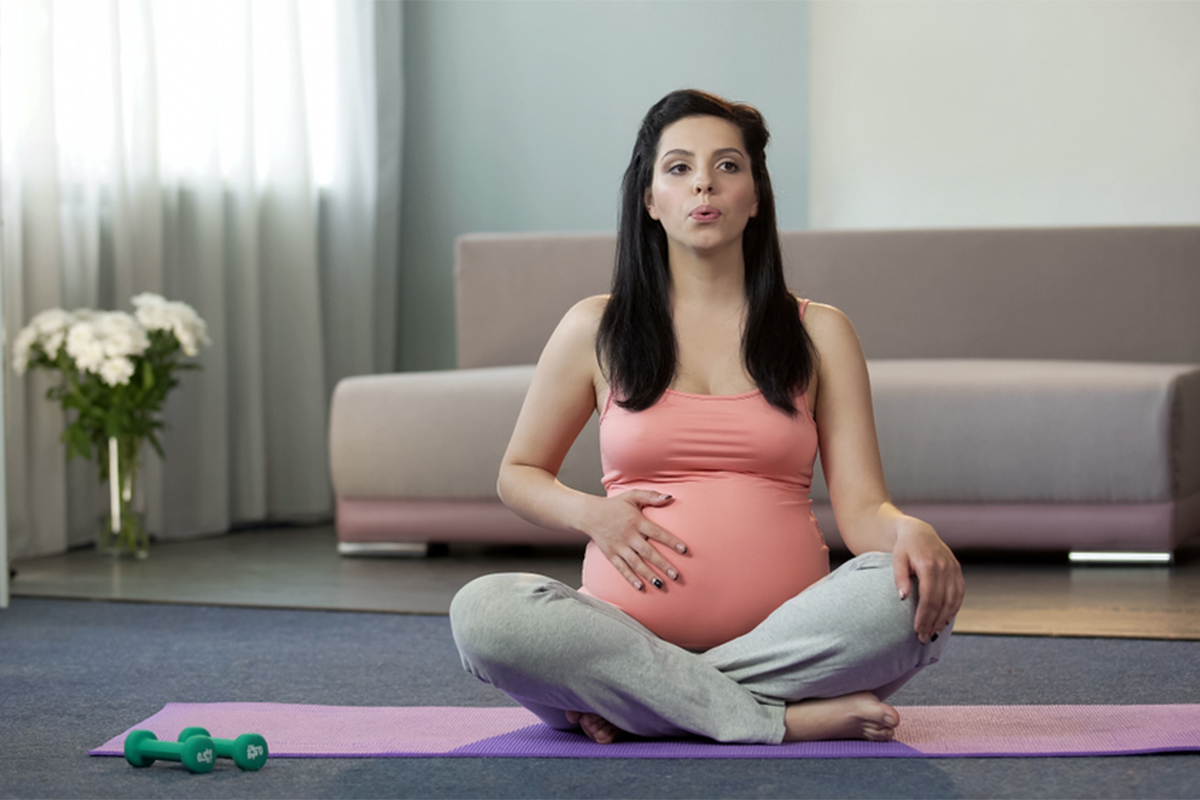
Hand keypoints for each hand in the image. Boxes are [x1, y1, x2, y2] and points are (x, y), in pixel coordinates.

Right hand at [580, 490, 686, 590]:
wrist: (589, 514)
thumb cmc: (614, 505)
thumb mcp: (632, 496)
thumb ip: (651, 496)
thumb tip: (670, 497)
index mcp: (636, 521)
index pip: (657, 532)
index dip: (671, 541)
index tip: (684, 550)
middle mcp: (628, 536)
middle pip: (648, 552)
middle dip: (663, 564)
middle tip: (676, 575)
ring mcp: (619, 547)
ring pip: (636, 563)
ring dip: (649, 574)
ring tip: (661, 585)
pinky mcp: (611, 555)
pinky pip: (622, 568)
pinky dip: (630, 578)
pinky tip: (640, 587)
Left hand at [892, 518, 963, 643]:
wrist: (919, 532)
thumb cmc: (904, 547)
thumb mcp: (896, 559)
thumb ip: (900, 578)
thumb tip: (903, 598)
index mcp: (930, 564)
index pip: (929, 597)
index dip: (925, 616)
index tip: (917, 630)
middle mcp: (946, 567)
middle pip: (942, 602)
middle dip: (933, 622)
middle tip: (923, 637)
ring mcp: (954, 570)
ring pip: (953, 601)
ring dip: (943, 619)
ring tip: (932, 633)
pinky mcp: (958, 572)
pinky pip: (959, 595)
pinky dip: (953, 609)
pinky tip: (944, 620)